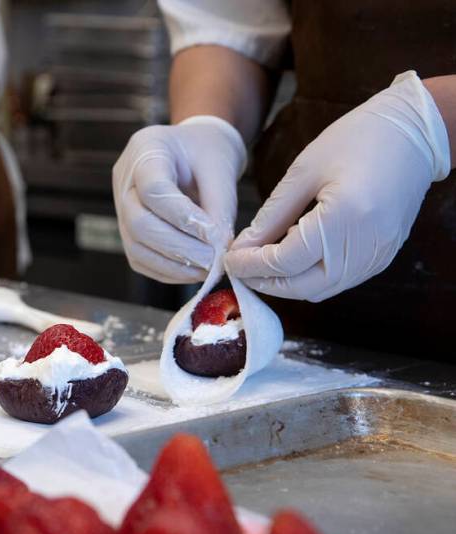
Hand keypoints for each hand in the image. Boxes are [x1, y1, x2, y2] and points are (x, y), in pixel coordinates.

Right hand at [113, 116, 246, 283]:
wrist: (193, 152)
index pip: (153, 189)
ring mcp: (120, 208)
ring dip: (174, 264)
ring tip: (208, 270)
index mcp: (146, 149)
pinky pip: (140, 259)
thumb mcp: (220, 169)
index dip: (183, 217)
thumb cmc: (207, 153)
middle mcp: (124, 180)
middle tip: (213, 260)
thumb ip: (219, 206)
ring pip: (135, 246)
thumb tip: (218, 248)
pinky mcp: (127, 231)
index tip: (214, 233)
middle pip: (138, 222)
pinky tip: (194, 272)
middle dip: (178, 247)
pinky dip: (168, 271)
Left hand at [225, 72, 450, 301]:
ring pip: (319, 291)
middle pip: (301, 287)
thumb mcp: (303, 172)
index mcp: (343, 218)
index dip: (251, 265)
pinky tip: (293, 258)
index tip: (229, 258)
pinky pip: (339, 282)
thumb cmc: (357, 140)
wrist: (414, 133)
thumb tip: (243, 248)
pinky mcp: (383, 257)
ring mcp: (377, 256)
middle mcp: (364, 246)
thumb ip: (272, 216)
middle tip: (240, 267)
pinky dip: (310, 278)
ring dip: (286, 284)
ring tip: (261, 264)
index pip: (284, 262)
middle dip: (264, 282)